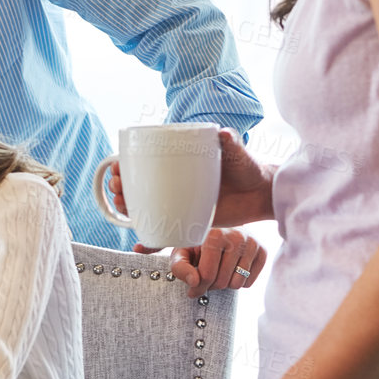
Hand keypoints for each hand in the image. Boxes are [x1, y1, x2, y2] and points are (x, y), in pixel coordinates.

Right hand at [110, 128, 274, 228]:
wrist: (261, 193)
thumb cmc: (247, 167)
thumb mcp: (236, 152)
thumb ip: (230, 142)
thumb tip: (222, 133)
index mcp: (179, 161)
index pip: (145, 161)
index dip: (126, 164)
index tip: (117, 166)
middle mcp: (174, 182)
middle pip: (138, 185)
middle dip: (120, 186)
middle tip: (118, 186)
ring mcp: (178, 201)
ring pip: (144, 207)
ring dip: (127, 208)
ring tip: (122, 206)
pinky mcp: (187, 220)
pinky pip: (164, 230)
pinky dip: (152, 240)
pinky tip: (140, 245)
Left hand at [135, 227, 266, 292]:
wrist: (221, 229)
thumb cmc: (197, 244)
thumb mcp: (182, 253)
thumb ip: (180, 268)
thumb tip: (194, 282)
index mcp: (214, 234)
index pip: (207, 275)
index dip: (198, 287)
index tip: (192, 288)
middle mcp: (236, 236)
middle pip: (222, 282)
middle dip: (211, 285)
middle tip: (207, 274)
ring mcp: (252, 243)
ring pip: (237, 284)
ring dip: (225, 283)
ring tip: (219, 269)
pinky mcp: (262, 251)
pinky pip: (249, 283)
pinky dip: (238, 281)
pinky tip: (232, 268)